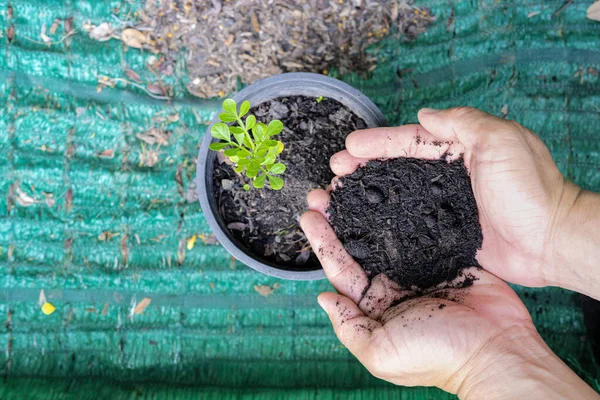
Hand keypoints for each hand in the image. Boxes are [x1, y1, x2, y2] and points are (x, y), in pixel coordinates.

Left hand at [300, 211, 597, 397]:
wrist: (494, 351)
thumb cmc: (436, 356)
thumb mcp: (381, 352)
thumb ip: (348, 326)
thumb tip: (323, 298)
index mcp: (373, 306)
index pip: (341, 269)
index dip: (323, 241)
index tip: (308, 214)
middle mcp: (392, 285)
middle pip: (360, 246)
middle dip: (339, 219)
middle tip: (325, 191)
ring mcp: (419, 269)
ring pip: (388, 234)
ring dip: (369, 210)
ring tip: (351, 183)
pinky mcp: (446, 257)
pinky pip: (423, 229)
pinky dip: (409, 211)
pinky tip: (396, 189)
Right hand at [328, 107, 580, 287]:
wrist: (552, 242)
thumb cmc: (531, 190)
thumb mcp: (501, 141)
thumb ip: (463, 123)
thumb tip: (426, 114)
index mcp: (461, 149)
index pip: (411, 140)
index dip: (378, 143)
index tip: (349, 147)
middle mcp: (450, 175)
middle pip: (398, 167)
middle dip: (364, 166)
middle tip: (334, 172)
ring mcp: (446, 205)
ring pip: (399, 194)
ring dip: (369, 193)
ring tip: (339, 195)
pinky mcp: (446, 233)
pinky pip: (410, 223)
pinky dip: (387, 221)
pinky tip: (366, 223)